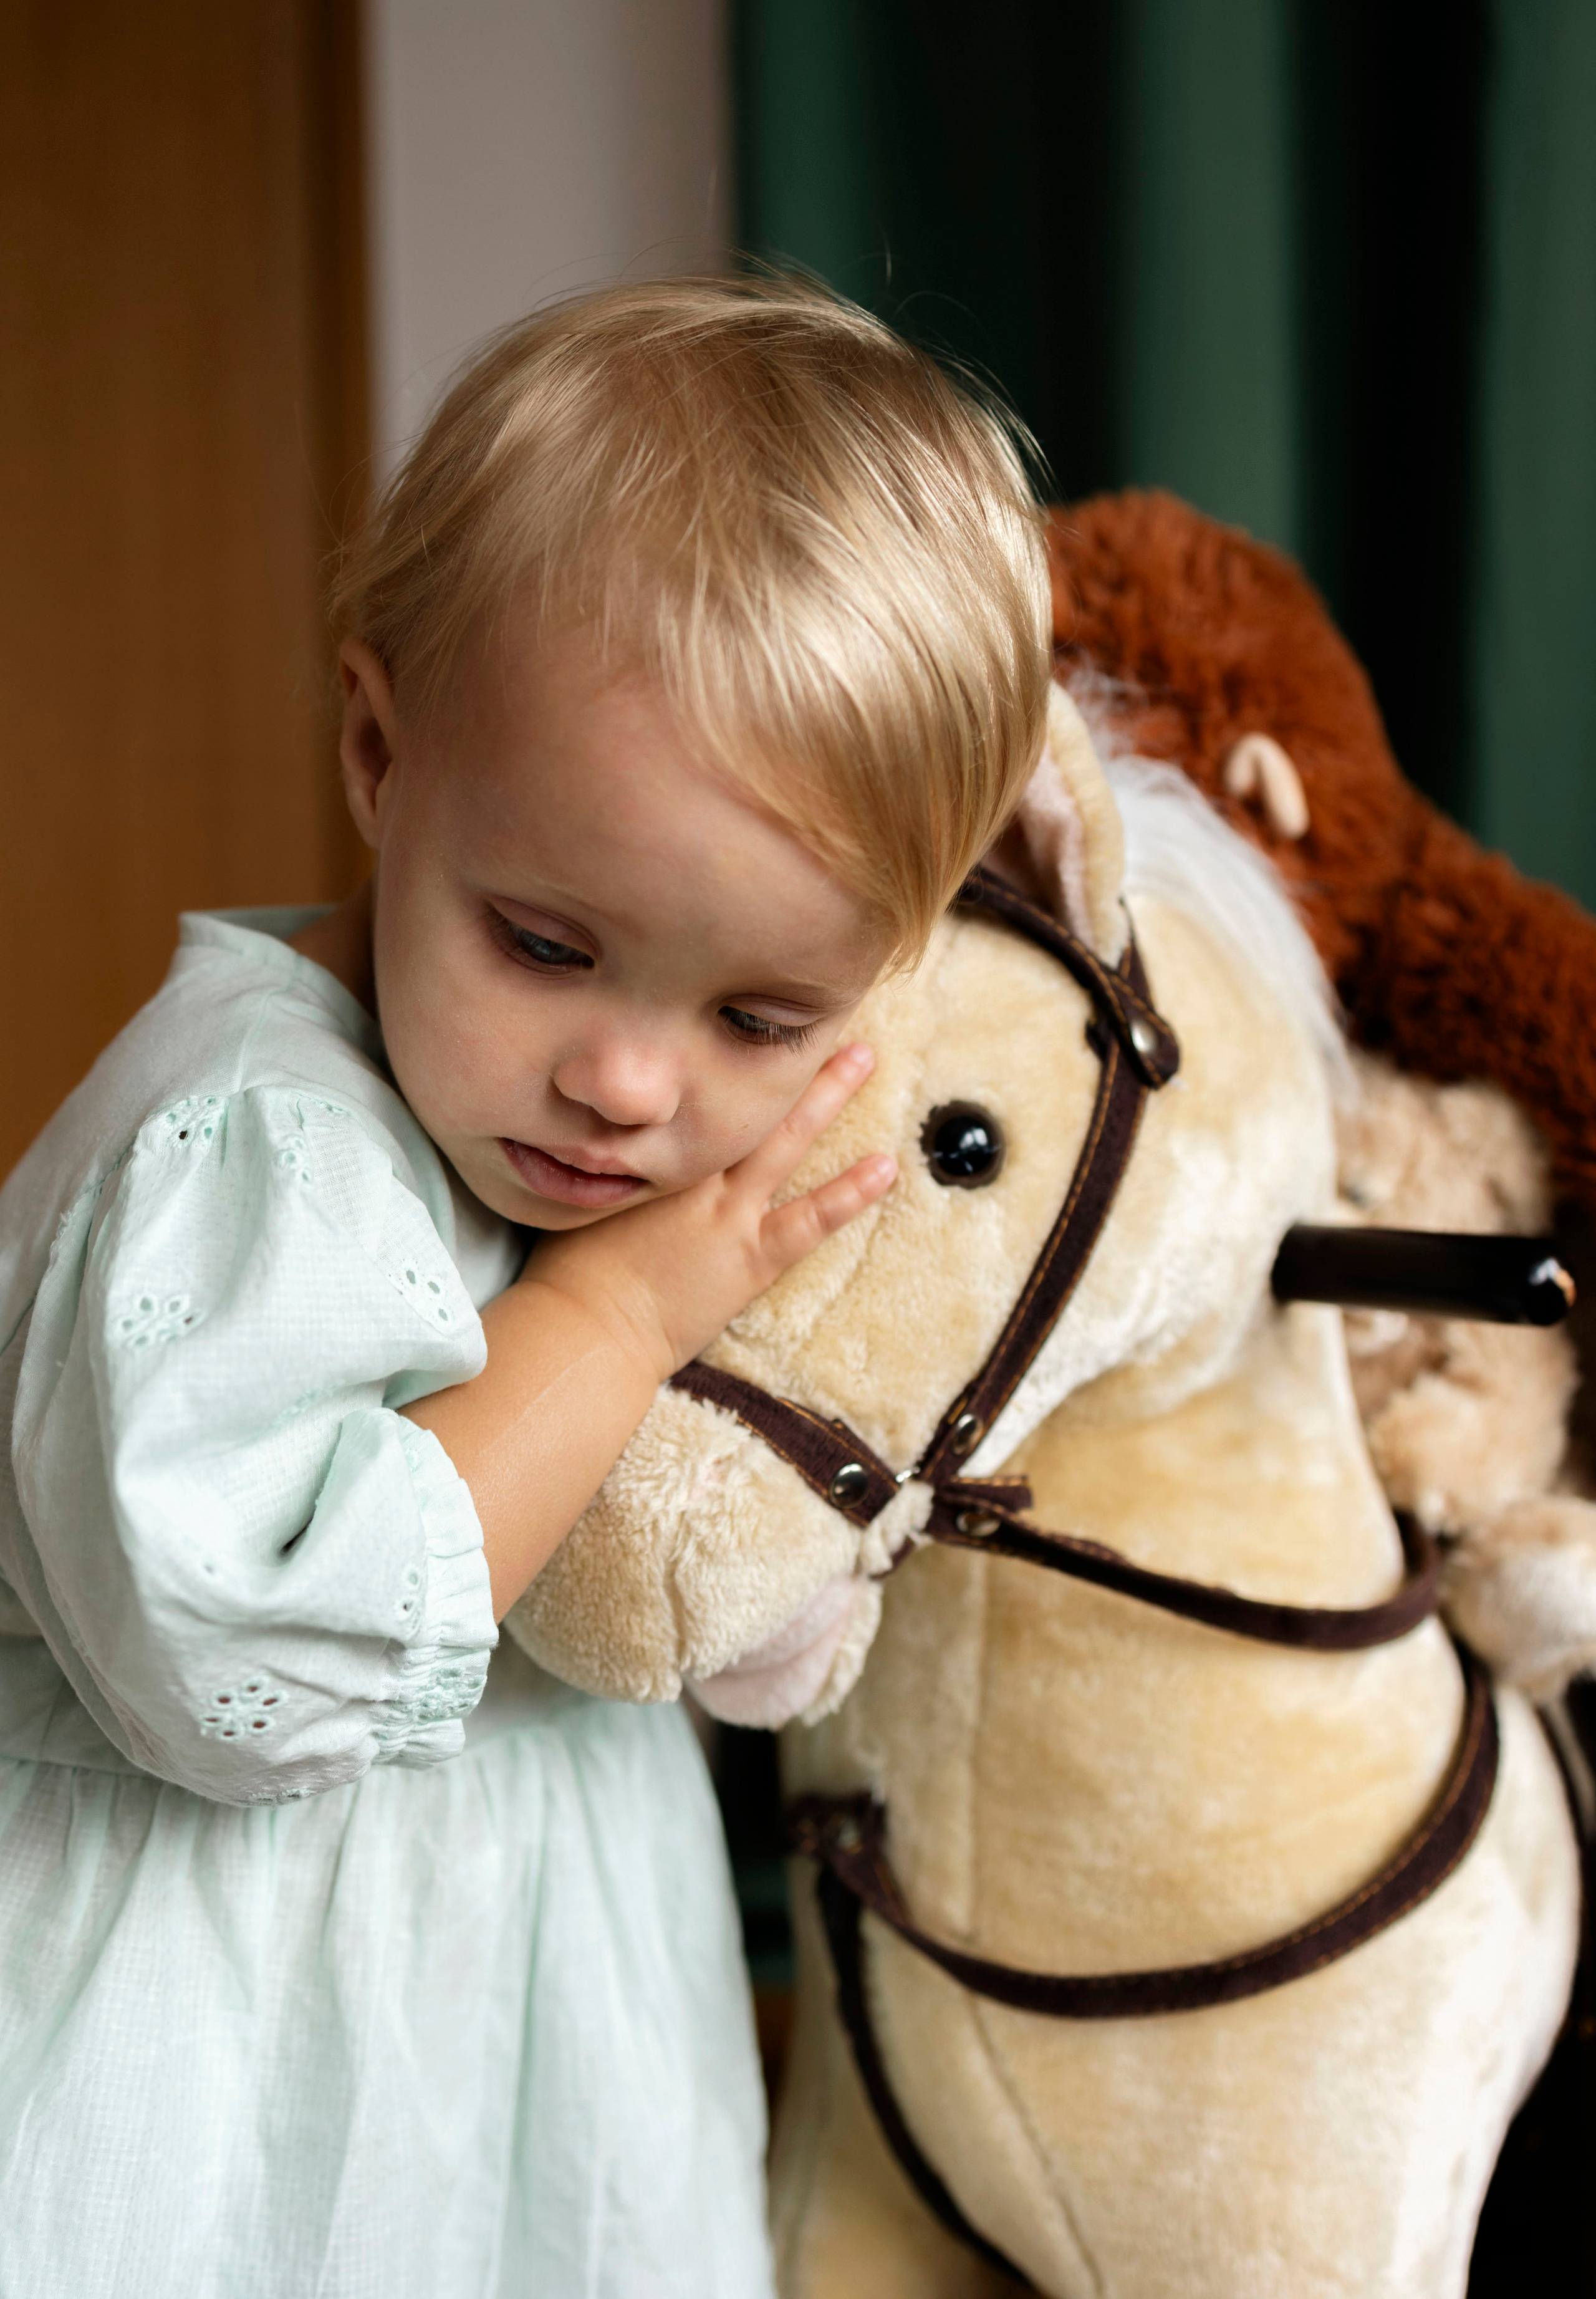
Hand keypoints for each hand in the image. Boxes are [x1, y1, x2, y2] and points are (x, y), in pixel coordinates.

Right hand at [526, 1042, 895, 1382]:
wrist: (587, 1326)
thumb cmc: (570, 1272)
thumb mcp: (579, 1197)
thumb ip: (600, 1162)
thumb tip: (597, 1131)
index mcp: (650, 1154)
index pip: (693, 1090)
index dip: (721, 1053)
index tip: (743, 1021)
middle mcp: (694, 1171)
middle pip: (746, 1099)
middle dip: (782, 1057)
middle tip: (818, 1016)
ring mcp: (728, 1212)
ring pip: (786, 1141)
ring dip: (826, 1095)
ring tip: (864, 1058)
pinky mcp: (751, 1257)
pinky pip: (811, 1219)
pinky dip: (850, 1193)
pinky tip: (885, 1167)